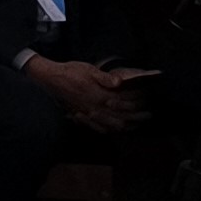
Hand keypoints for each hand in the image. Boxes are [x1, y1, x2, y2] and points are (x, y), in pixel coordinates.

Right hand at [28, 59, 151, 129]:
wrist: (51, 80)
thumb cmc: (71, 72)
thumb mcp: (88, 69)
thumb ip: (104, 78)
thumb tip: (119, 82)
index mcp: (100, 95)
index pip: (124, 102)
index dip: (137, 102)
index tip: (147, 100)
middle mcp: (97, 108)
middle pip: (122, 117)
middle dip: (137, 117)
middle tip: (149, 116)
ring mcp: (90, 115)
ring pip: (113, 125)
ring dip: (127, 126)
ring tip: (138, 125)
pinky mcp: (84, 117)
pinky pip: (100, 128)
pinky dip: (111, 131)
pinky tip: (117, 130)